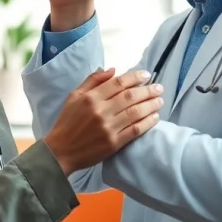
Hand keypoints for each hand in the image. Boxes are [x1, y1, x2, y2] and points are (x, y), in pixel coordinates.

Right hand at [43, 68, 162, 174]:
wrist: (60, 151)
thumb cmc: (67, 122)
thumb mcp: (74, 96)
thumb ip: (93, 81)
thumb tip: (113, 70)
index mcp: (91, 98)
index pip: (118, 83)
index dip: (134, 77)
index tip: (146, 75)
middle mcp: (101, 111)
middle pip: (130, 96)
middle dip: (148, 90)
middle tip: (159, 87)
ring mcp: (108, 128)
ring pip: (135, 112)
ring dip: (150, 105)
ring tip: (160, 100)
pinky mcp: (113, 143)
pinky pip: (135, 130)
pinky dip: (147, 123)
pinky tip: (155, 117)